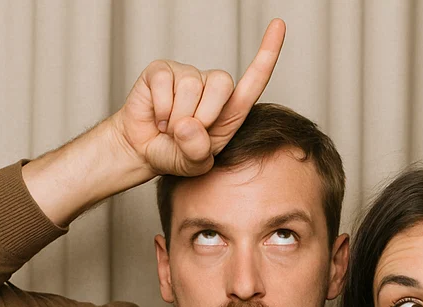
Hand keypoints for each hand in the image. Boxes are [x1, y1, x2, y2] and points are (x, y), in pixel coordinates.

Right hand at [112, 19, 284, 177]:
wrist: (143, 152)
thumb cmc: (175, 155)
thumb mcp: (194, 165)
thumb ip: (199, 153)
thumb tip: (189, 124)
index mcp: (228, 110)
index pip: (252, 82)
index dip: (266, 55)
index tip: (279, 25)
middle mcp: (211, 87)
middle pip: (222, 84)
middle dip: (205, 116)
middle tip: (186, 135)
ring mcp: (187, 75)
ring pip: (191, 88)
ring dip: (176, 119)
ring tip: (169, 128)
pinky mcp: (162, 71)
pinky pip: (165, 86)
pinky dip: (160, 110)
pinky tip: (158, 118)